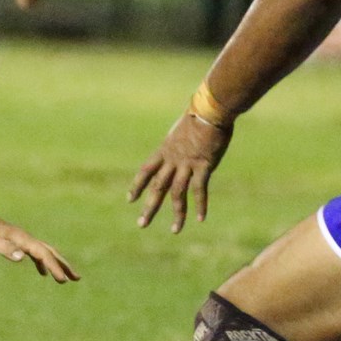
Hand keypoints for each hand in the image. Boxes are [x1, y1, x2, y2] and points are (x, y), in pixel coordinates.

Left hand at [0, 205, 78, 282]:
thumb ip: (4, 248)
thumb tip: (22, 257)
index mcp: (21, 239)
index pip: (43, 254)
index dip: (54, 267)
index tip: (63, 280)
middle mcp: (24, 238)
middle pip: (49, 252)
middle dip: (63, 265)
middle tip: (77, 278)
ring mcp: (20, 239)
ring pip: (44, 252)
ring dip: (56, 264)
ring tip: (66, 277)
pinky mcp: (15, 241)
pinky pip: (34, 253)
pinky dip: (42, 263)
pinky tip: (42, 272)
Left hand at [129, 113, 231, 232]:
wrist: (210, 110)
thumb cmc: (198, 116)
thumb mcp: (181, 130)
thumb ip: (178, 143)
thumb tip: (179, 146)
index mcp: (164, 150)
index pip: (145, 171)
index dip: (137, 186)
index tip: (130, 200)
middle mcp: (172, 160)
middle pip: (158, 187)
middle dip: (150, 207)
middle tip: (141, 224)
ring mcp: (187, 164)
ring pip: (178, 194)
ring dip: (177, 214)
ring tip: (175, 230)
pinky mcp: (204, 166)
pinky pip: (199, 190)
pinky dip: (200, 205)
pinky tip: (200, 218)